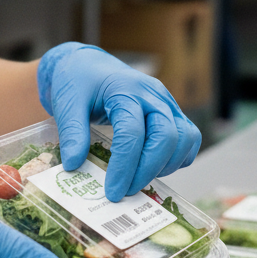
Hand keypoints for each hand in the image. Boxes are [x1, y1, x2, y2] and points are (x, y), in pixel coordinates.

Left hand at [37, 43, 201, 200]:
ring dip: (165, 165)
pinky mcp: (172, 112)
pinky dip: (178, 158)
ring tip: (138, 180)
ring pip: (185, 138)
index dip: (124, 166)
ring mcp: (166, 103)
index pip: (132, 132)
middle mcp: (152, 95)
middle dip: (147, 170)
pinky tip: (154, 168)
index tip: (112, 191)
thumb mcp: (67, 103)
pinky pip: (189, 138)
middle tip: (124, 192)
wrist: (87, 66)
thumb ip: (72, 133)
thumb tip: (73, 166)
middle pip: (166, 136)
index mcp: (125, 90)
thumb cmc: (77, 82)